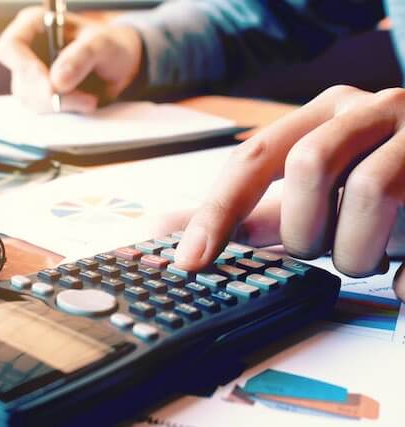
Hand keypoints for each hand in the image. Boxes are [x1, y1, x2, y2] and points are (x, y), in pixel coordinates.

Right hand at [0, 7, 142, 112]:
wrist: (119, 64)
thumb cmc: (109, 45)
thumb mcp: (102, 45)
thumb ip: (81, 57)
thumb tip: (56, 82)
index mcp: (33, 25)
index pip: (10, 48)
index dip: (25, 69)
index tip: (50, 86)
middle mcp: (27, 50)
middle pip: (21, 81)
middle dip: (51, 95)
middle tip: (85, 98)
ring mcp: (31, 76)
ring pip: (31, 100)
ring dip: (61, 105)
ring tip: (89, 98)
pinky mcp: (40, 95)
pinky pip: (43, 111)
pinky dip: (64, 111)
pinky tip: (83, 103)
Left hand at [156, 85, 404, 299]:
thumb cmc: (376, 177)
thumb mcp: (308, 189)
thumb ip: (246, 206)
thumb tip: (168, 229)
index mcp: (325, 112)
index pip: (254, 156)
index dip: (218, 212)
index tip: (191, 261)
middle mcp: (372, 109)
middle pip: (309, 166)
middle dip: (304, 228)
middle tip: (318, 247)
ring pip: (371, 192)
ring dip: (356, 249)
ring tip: (364, 254)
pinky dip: (402, 269)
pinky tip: (399, 271)